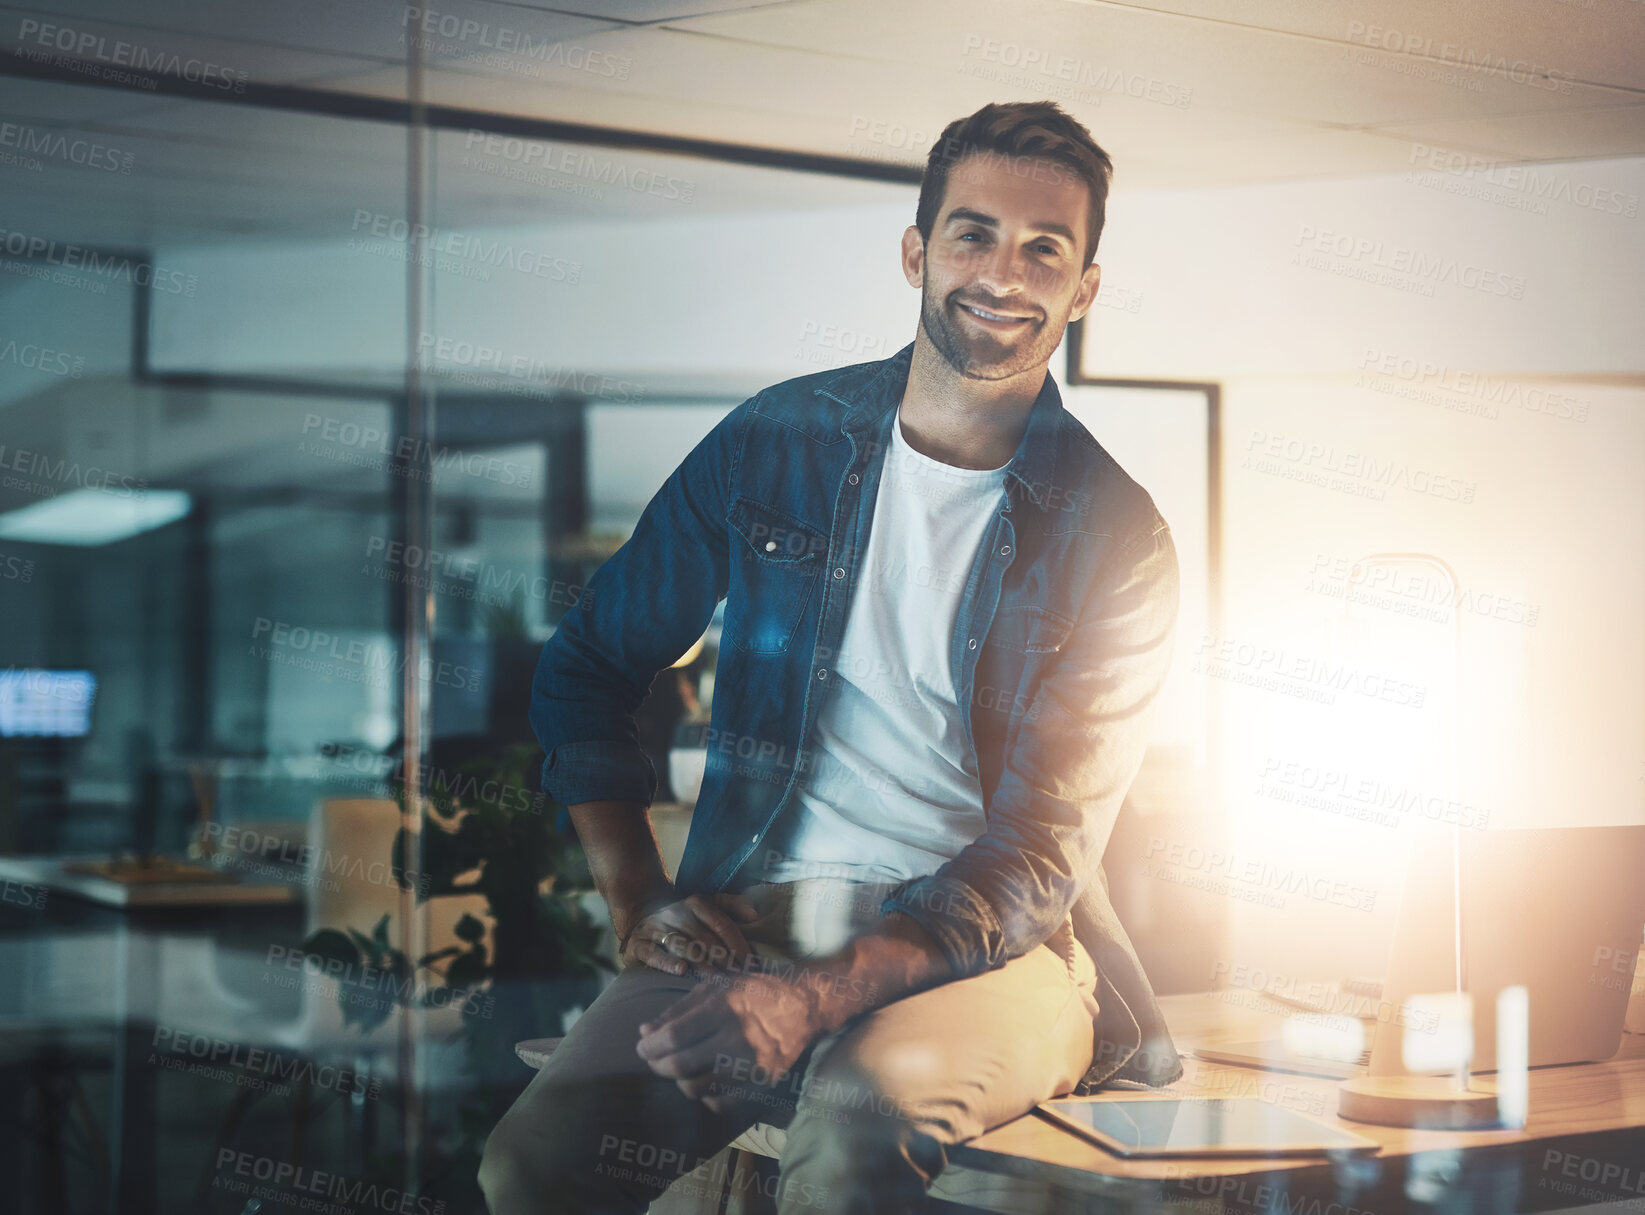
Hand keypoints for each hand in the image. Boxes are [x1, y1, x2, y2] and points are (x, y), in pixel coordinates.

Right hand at [620, 892, 758, 975]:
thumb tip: (755, 914)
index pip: (721, 922)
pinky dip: (667, 962)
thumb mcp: (707, 905)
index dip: (737, 943)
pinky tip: (681, 970)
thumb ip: (732, 906)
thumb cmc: (684, 917)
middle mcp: (676, 913)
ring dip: (701, 962)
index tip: (751, 963)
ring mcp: (656, 928)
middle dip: (723, 958)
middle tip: (738, 976)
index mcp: (696, 903)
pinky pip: (653, 953)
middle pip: (703, 936)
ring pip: (682, 945)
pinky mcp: (638, 944)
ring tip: (716, 977)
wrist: (640, 913)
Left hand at [635, 969, 823, 1114]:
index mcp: (724, 1008)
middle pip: (681, 1065)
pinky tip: (706, 1080)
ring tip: (681, 1069)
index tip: (643, 1047)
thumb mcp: (715, 988)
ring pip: (697, 1089)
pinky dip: (706, 1095)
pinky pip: (721, 1102)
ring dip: (680, 1082)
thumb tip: (644, 1032)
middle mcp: (738, 1037)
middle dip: (658, 1065)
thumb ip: (678, 1011)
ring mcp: (752, 1063)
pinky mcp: (763, 1081)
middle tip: (655, 1060)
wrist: (804, 1004)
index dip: (650, 1046)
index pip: (673, 1037)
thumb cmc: (754, 991)